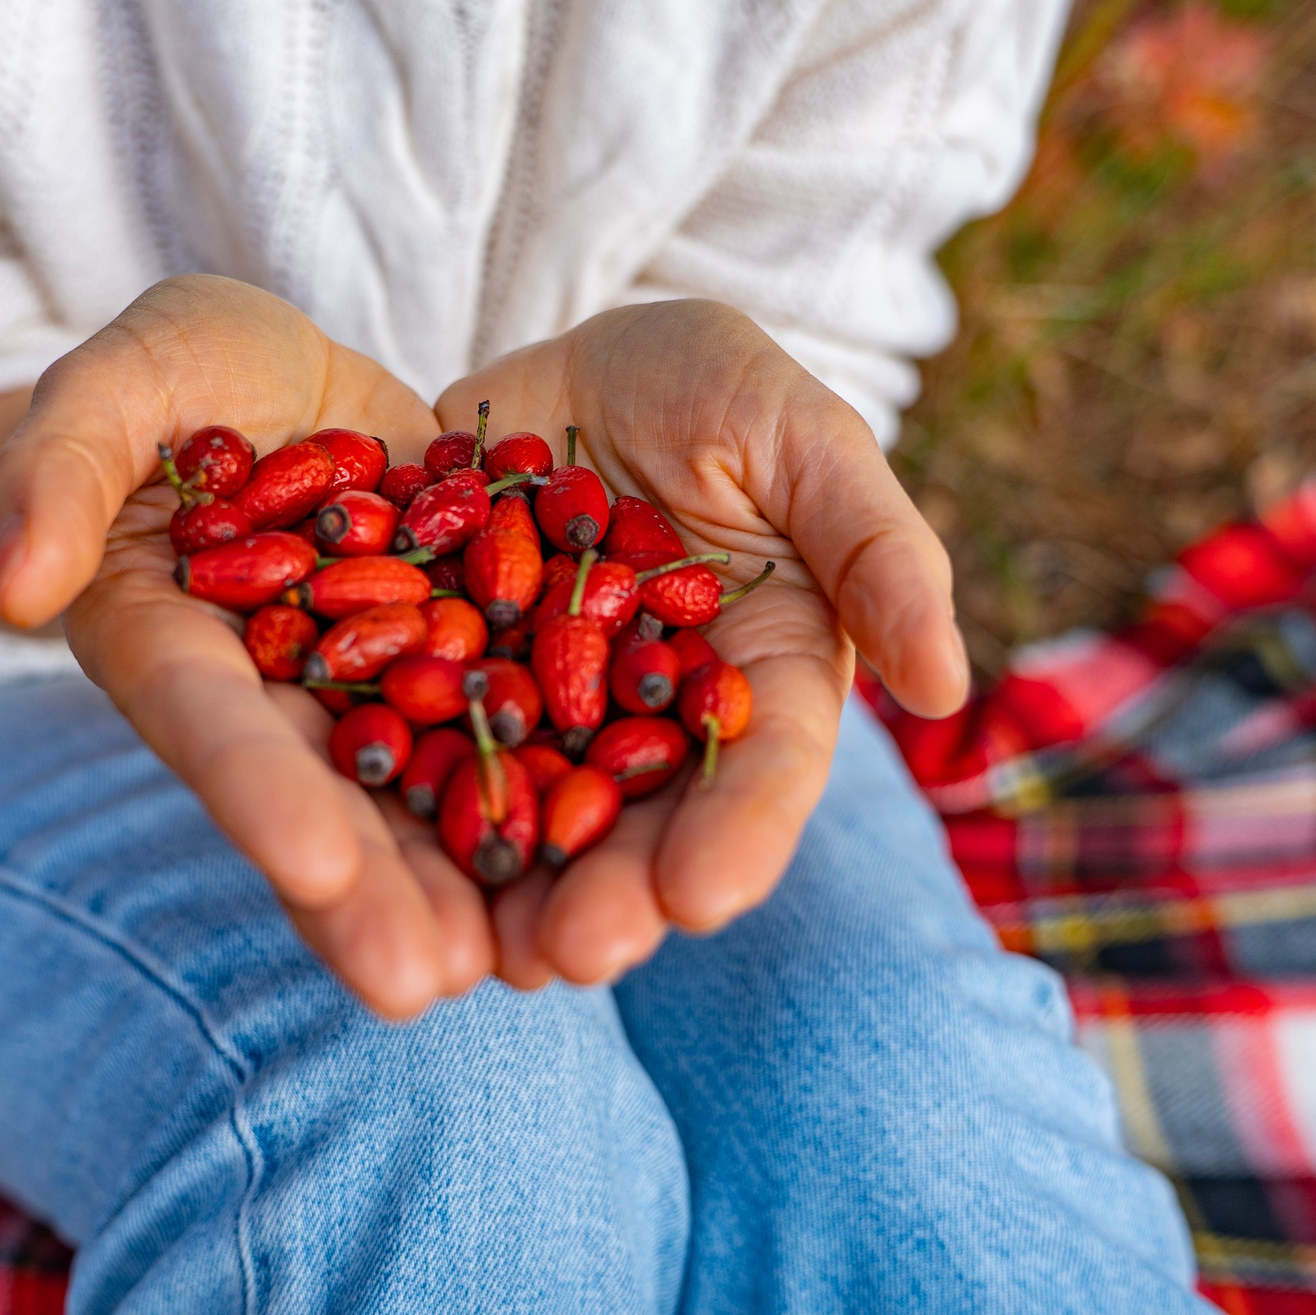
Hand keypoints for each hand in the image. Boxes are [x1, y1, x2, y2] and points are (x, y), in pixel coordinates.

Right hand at [0, 277, 492, 1019]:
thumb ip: (57, 465)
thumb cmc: (181, 371)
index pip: (206, 724)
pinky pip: (506, 737)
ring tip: (535, 964)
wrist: (293, 380)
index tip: (310, 868)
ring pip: (418, 801)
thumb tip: (14, 584)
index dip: (254, 794)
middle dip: (369, 897)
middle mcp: (274, 700)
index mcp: (170, 643)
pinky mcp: (462, 670)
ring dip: (468, 885)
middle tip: (426, 983)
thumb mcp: (122, 378)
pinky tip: (613, 866)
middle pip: (317, 802)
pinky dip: (552, 796)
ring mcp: (371, 696)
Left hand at [435, 300, 967, 988]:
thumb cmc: (715, 385)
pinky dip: (399, 804)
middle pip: (639, 821)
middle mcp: (651, 720)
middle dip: (607, 893)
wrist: (566, 360)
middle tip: (569, 955)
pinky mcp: (442, 681)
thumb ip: (876, 549)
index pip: (764, 769)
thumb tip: (945, 682)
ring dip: (504, 886)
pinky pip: (417, 746)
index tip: (705, 897)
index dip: (738, 836)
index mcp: (760, 677)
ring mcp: (542, 710)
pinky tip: (370, 856)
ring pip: (527, 811)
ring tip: (478, 950)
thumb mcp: (806, 437)